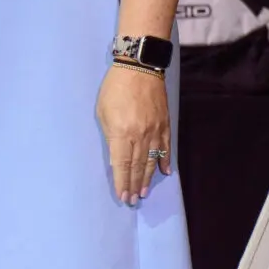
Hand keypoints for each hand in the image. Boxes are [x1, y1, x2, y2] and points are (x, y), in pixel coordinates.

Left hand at [97, 63, 171, 205]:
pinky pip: (165, 148)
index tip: (122, 195)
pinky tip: (164, 172)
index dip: (121, 181)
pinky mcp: (165, 125)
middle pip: (137, 166)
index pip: (122, 164)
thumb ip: (110, 134)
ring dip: (147, 178)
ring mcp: (155, 132)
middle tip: (132, 200)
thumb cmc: (115, 88)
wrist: (139, 69)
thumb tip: (117, 155)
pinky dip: (164, 161)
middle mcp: (140, 136)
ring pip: (152, 161)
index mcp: (122, 133)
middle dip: (134, 184)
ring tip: (143, 192)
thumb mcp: (102, 111)